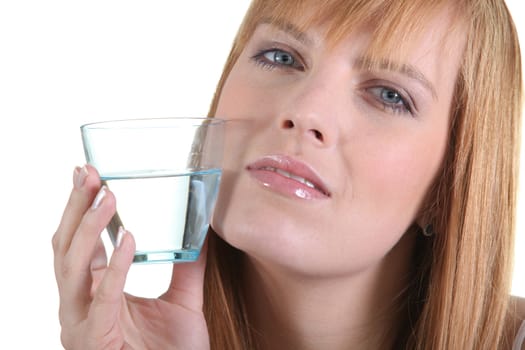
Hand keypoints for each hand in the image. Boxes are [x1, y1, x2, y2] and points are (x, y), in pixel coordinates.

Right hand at [52, 165, 209, 348]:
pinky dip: (114, 265)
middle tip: (86, 171)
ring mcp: (82, 323)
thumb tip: (201, 229)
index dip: (81, 209)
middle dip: (75, 206)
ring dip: (88, 226)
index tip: (90, 174)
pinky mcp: (94, 339)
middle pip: (66, 247)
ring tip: (107, 193)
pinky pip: (101, 297)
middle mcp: (80, 306)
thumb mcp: (184, 303)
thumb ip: (188, 267)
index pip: (80, 243)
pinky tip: (128, 236)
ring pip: (72, 266)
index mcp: (96, 293)